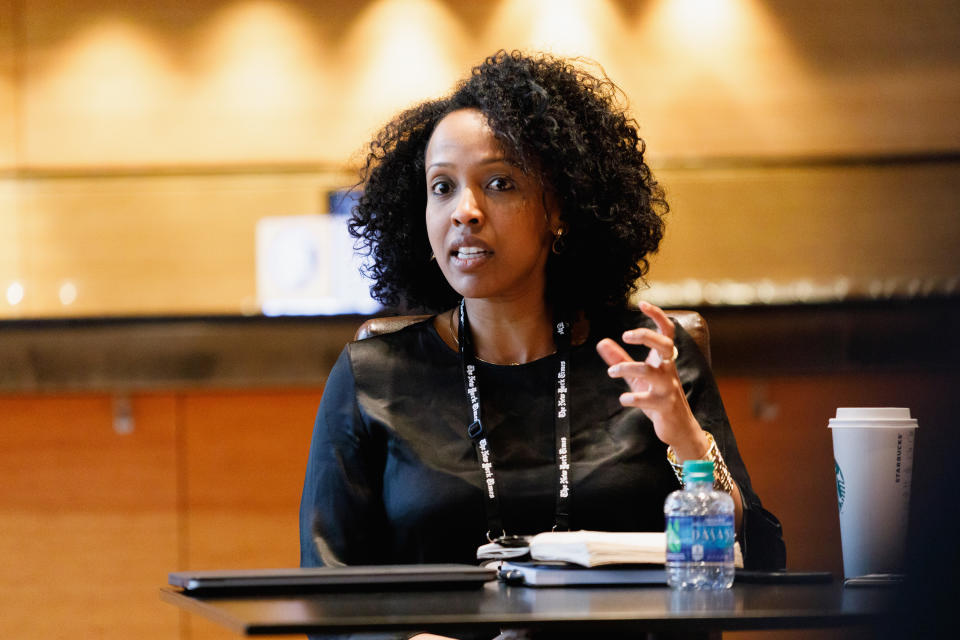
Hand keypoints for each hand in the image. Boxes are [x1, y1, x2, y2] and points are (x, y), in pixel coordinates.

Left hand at [596, 301, 707, 459]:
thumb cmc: (658, 398)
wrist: (680, 428)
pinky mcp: (664, 406)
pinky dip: (631, 398)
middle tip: (626, 335)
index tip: (642, 304)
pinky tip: (623, 399)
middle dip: (645, 336)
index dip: (657, 316)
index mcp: (664, 360)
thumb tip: (601, 342)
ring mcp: (668, 388)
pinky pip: (646, 398)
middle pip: (664, 344)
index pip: (666, 332)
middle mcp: (669, 370)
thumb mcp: (637, 378)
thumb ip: (620, 360)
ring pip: (650, 371)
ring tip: (611, 371)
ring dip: (627, 368)